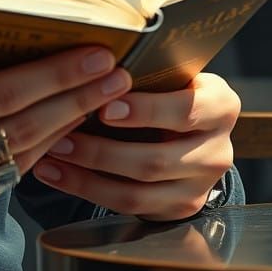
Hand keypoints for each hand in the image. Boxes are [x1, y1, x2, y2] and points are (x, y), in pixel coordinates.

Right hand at [0, 8, 132, 260]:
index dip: (50, 75)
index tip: (91, 55)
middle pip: (25, 126)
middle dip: (77, 97)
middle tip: (118, 72)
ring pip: (25, 156)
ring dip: (68, 124)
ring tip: (105, 96)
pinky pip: (10, 180)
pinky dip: (41, 152)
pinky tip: (64, 127)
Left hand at [32, 72, 239, 221]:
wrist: (189, 129)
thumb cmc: (167, 89)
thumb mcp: (168, 76)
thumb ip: (142, 73)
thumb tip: (85, 61)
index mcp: (220, 106)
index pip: (186, 111)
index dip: (145, 112)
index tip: (105, 107)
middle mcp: (217, 150)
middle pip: (156, 160)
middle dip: (101, 151)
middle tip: (60, 135)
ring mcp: (200, 186)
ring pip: (138, 191)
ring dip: (86, 174)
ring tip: (51, 156)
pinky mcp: (179, 209)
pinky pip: (128, 207)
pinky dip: (86, 189)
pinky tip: (56, 173)